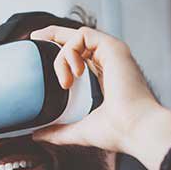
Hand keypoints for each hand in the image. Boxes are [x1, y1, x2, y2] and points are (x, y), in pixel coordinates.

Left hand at [28, 26, 170, 154]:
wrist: (135, 129)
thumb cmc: (117, 132)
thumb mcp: (80, 130)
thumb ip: (59, 131)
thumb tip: (37, 135)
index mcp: (105, 77)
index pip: (81, 56)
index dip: (60, 50)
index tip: (40, 48)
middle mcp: (110, 62)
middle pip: (78, 38)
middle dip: (53, 34)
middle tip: (34, 38)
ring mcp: (113, 53)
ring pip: (77, 38)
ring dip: (62, 57)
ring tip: (66, 83)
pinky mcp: (113, 47)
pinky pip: (82, 35)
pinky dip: (71, 52)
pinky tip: (74, 74)